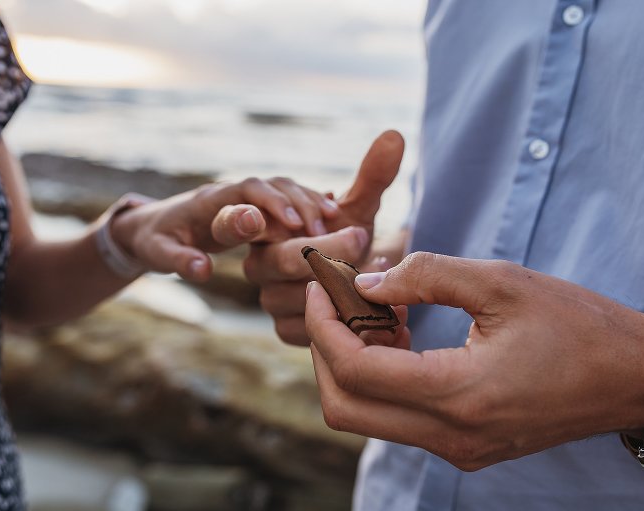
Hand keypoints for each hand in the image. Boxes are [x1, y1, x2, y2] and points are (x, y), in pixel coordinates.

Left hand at [110, 177, 338, 280]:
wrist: (153, 225)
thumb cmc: (156, 241)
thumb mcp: (159, 253)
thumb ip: (180, 261)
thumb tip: (203, 270)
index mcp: (210, 199)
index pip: (247, 190)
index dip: (272, 203)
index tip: (294, 226)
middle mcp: (233, 191)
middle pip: (274, 184)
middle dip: (301, 203)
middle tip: (323, 230)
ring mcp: (247, 195)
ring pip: (286, 187)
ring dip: (311, 202)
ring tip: (335, 223)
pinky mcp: (257, 204)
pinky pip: (288, 196)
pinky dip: (310, 204)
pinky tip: (332, 217)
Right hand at [243, 130, 403, 344]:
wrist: (360, 283)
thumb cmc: (349, 238)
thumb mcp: (358, 209)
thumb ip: (371, 176)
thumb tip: (395, 135)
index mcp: (265, 228)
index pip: (249, 218)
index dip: (269, 215)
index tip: (306, 215)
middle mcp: (258, 264)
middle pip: (281, 258)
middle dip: (327, 247)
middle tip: (362, 235)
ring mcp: (268, 299)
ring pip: (296, 295)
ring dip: (342, 283)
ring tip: (377, 268)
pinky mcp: (284, 329)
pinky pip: (307, 326)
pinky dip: (342, 315)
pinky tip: (370, 305)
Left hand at [305, 252, 643, 470]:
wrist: (636, 376)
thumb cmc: (578, 324)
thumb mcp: (501, 281)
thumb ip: (425, 275)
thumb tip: (368, 281)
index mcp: (460, 395)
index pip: (355, 371)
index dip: (324, 326)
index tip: (323, 286)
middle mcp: (451, 437)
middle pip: (344, 408)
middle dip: (325, 351)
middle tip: (340, 302)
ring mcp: (458, 450)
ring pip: (367, 417)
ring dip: (354, 364)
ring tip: (378, 313)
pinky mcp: (466, 447)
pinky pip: (400, 419)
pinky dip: (383, 379)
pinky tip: (404, 336)